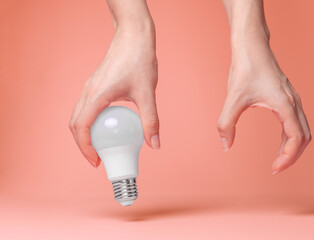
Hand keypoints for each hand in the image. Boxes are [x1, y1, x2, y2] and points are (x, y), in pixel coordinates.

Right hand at [69, 24, 159, 167]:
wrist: (133, 36)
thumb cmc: (139, 60)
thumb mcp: (147, 93)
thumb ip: (151, 120)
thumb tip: (155, 144)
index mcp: (96, 96)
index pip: (81, 128)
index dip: (85, 149)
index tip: (96, 162)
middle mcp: (88, 92)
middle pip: (74, 124)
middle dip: (83, 144)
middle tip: (98, 158)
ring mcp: (89, 87)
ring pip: (78, 116)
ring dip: (84, 133)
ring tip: (101, 145)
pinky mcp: (95, 84)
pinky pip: (86, 107)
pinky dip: (90, 122)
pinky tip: (108, 125)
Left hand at [217, 37, 310, 173]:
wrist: (251, 45)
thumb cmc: (245, 68)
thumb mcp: (233, 99)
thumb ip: (226, 124)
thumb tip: (225, 146)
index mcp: (285, 104)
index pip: (296, 138)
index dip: (288, 157)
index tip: (274, 169)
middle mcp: (293, 102)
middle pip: (304, 136)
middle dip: (293, 155)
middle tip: (277, 168)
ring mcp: (292, 98)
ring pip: (302, 129)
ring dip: (293, 146)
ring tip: (278, 159)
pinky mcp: (286, 96)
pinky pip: (296, 121)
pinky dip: (291, 135)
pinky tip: (280, 140)